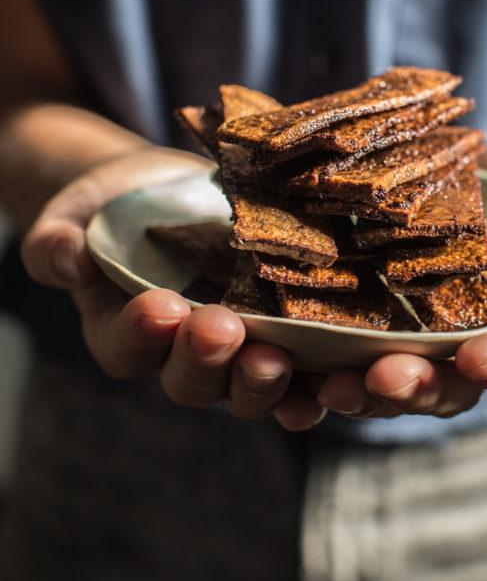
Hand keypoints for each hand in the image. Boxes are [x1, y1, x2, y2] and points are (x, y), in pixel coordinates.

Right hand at [20, 145, 326, 430]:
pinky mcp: (288, 336)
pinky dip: (317, 382)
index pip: (128, 349)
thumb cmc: (116, 206)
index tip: (159, 305)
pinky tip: (335, 378)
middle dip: (206, 359)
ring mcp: (239, 352)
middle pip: (192, 381)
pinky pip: (304, 374)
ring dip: (263, 380)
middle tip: (220, 328)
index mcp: (127, 333)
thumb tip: (63, 256)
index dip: (141, 334)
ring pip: (249, 387)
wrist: (175, 193)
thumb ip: (58, 241)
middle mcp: (183, 356)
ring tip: (274, 357)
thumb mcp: (77, 212)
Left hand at [316, 130, 486, 419]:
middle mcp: (470, 345)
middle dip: (415, 388)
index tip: (478, 358)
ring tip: (327, 383)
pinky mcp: (375, 307)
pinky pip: (348, 341)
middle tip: (382, 379)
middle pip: (447, 387)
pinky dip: (322, 357)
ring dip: (359, 389)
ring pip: (391, 377)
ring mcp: (419, 331)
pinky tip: (290, 353)